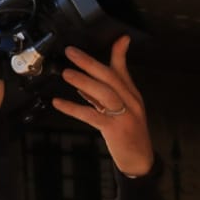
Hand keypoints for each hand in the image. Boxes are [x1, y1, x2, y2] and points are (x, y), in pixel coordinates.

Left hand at [51, 36, 154, 176]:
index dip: (119, 53)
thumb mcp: (122, 111)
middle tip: (71, 52)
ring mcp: (124, 116)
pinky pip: (92, 115)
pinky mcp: (115, 130)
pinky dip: (74, 108)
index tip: (120, 38)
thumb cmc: (129, 135)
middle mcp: (130, 102)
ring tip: (66, 73)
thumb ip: (104, 96)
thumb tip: (83, 84)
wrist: (141, 161)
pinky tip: (59, 103)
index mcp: (132, 96)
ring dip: (83, 81)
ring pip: (103, 93)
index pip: (123, 71)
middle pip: (110, 77)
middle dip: (90, 63)